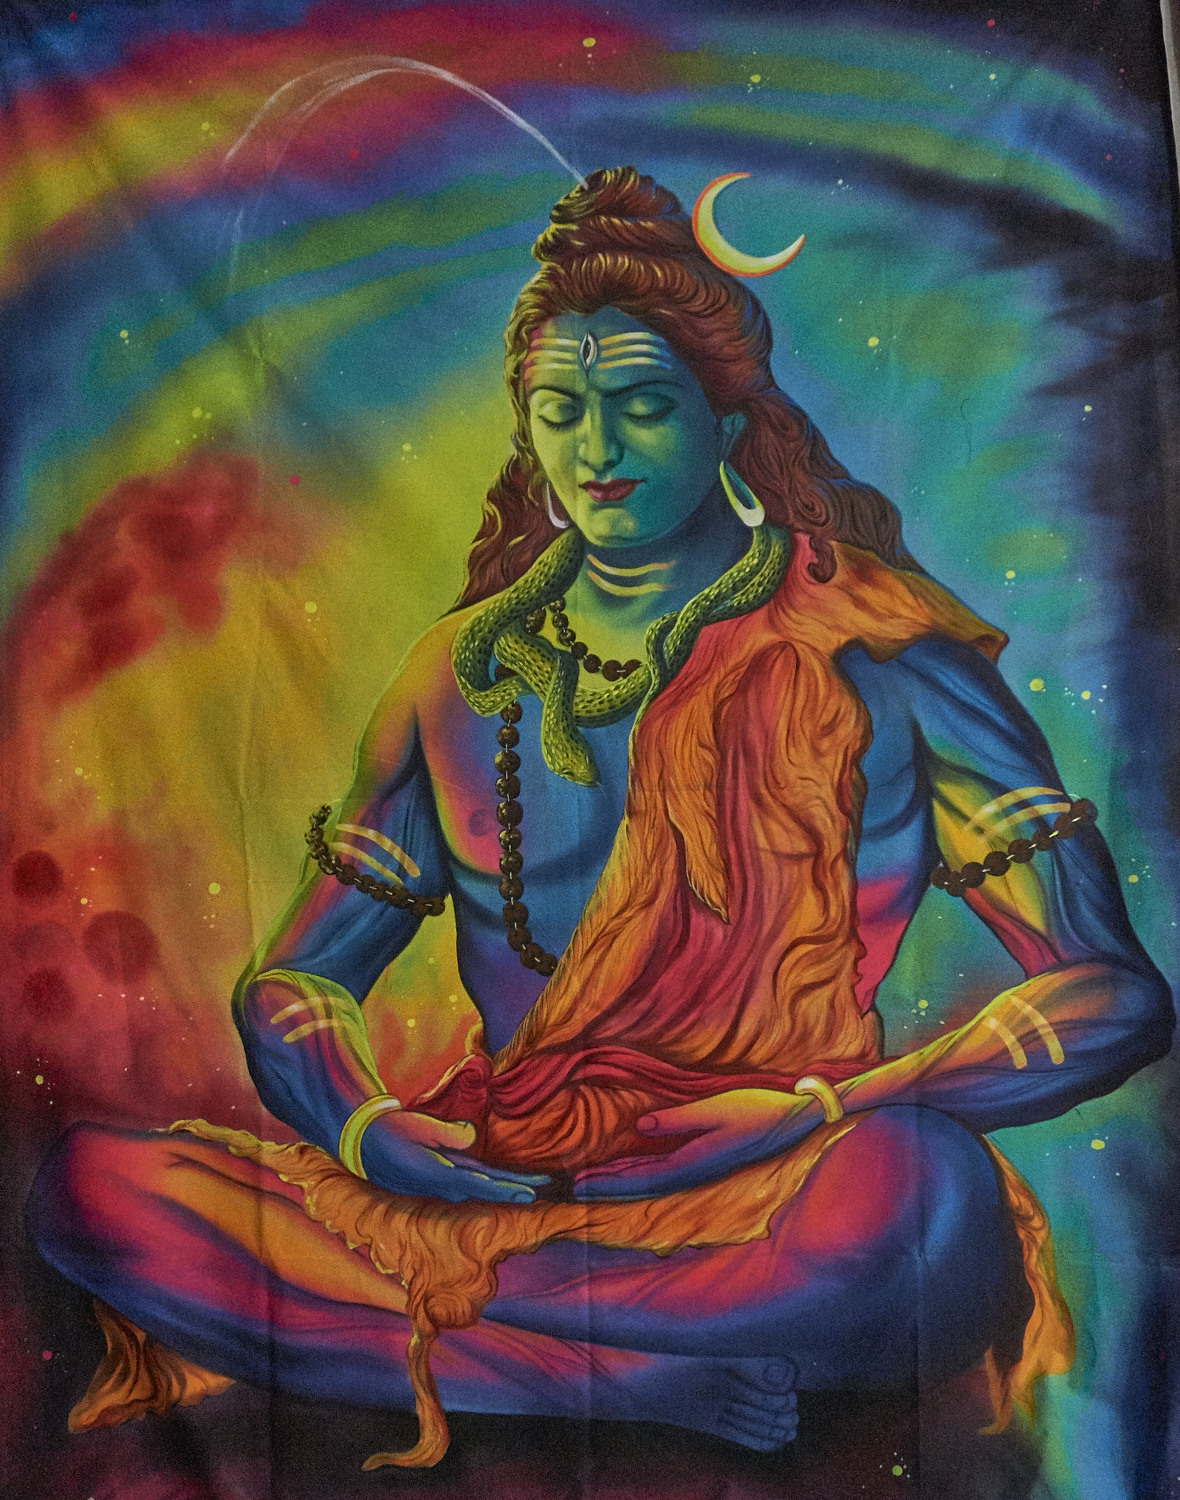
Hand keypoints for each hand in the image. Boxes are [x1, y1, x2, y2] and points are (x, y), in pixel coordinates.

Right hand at [360, 1109, 548, 1203]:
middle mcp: (440, 1183)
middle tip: (540, 1190)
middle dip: (511, 1189)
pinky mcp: (432, 1178)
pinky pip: (463, 1183)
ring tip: (525, 1185)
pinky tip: (495, 1182)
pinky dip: (483, 1183)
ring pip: (475, 1187)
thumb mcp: (420, 1127)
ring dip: (499, 1186)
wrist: (363, 1141)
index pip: (480, 1183)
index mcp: (438, 1173)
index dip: (506, 1188)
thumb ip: (449, 1134)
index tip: (529, 1192)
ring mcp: (436, 1183)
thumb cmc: (392, 1130)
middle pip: (484, 1188)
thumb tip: (472, 1134)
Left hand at [572, 1089, 819, 1200]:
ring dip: (619, 1181)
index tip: (578, 1184)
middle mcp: (692, 1173)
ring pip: (649, 1180)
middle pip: (640, 1184)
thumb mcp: (714, 1109)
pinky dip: (638, 1171)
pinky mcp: (704, 1160)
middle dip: (606, 1186)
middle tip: (571, 1187)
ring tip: (590, 1181)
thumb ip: (677, 1120)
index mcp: (691, 1163)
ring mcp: (699, 1169)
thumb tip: (640, 1125)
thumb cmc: (756, 1109)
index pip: (639, 1178)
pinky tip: (627, 1167)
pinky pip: (662, 1171)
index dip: (607, 1182)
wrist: (794, 1120)